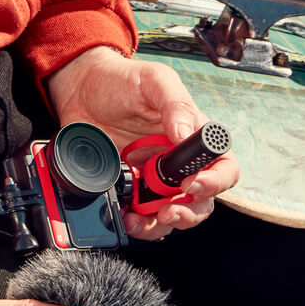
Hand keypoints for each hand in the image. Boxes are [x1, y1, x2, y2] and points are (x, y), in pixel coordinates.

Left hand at [43, 46, 240, 239]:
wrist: (81, 89)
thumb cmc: (123, 81)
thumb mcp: (154, 81)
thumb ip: (175, 104)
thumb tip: (185, 136)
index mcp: (193, 137)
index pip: (223, 167)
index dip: (215, 182)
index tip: (191, 184)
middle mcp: (178, 163)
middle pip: (202, 200)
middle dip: (190, 212)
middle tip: (169, 210)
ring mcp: (154, 179)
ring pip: (174, 214)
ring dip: (163, 224)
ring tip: (144, 220)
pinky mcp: (130, 189)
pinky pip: (142, 216)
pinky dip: (138, 225)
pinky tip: (127, 217)